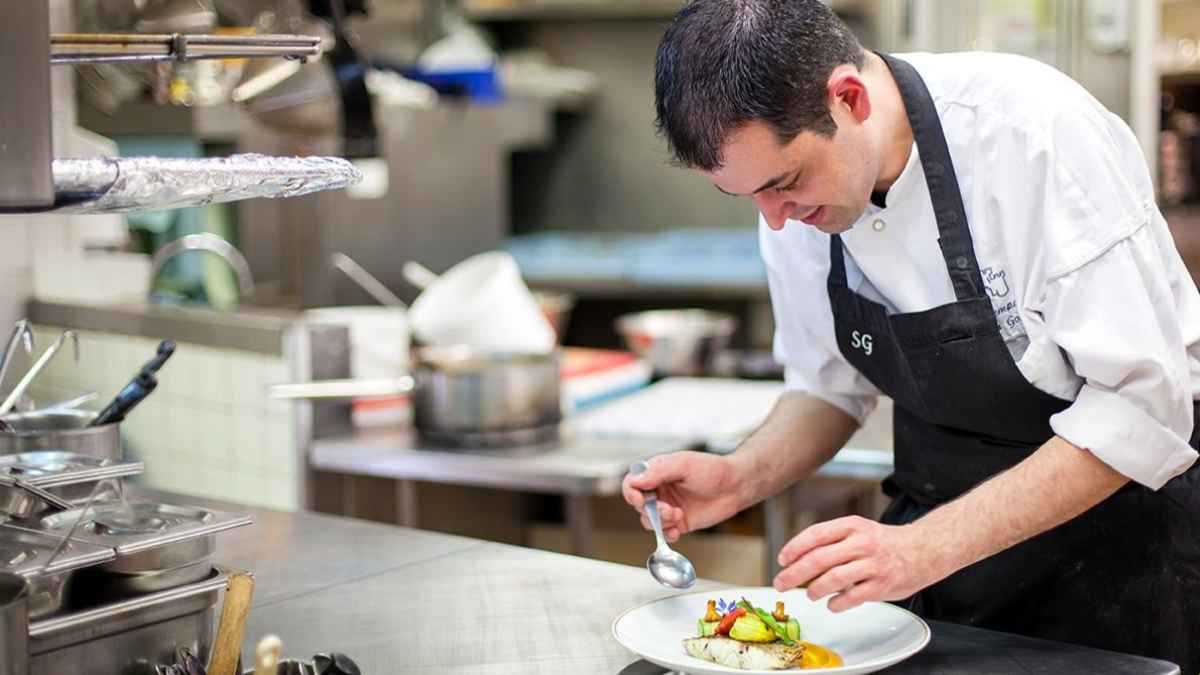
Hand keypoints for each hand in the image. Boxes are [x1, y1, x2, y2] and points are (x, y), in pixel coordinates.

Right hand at [622, 451, 744, 542]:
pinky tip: (677, 530)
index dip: (632, 493)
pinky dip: (667, 534)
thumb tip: (636, 481)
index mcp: (657, 472)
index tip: (641, 500)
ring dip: (660, 522)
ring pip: (648, 521)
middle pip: (638, 505)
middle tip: (668, 509)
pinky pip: (664, 532)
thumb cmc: (712, 469)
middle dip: (651, 510)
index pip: (632, 483)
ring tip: (678, 515)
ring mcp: (668, 507)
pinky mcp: (679, 522)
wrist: (736, 485)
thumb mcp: (684, 464)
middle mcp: (660, 490)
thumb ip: (658, 471)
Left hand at [772, 516, 945, 612]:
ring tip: (810, 595)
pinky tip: (832, 604)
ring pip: (833, 579)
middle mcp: (861, 543)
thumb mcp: (859, 530)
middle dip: (794, 574)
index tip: (782, 560)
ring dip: (815, 589)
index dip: (794, 548)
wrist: (924, 549)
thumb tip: (801, 558)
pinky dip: (837, 603)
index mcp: (852, 526)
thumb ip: (833, 540)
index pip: (815, 535)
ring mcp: (872, 564)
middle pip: (818, 559)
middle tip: (781, 584)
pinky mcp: (882, 585)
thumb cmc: (885, 542)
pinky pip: (852, 597)